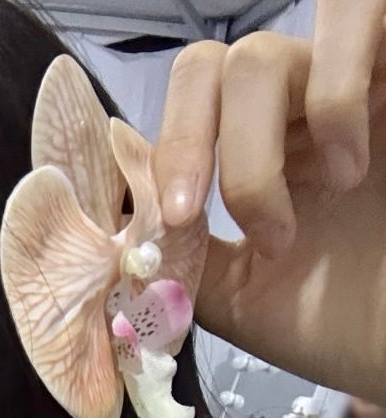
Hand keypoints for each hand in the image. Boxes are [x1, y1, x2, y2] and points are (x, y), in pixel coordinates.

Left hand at [152, 0, 385, 401]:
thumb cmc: (352, 326)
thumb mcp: (244, 302)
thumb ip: (182, 259)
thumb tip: (117, 228)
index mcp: (261, 156)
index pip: (186, 109)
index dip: (156, 154)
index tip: (159, 222)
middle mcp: (301, 114)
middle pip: (212, 70)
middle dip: (186, 145)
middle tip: (192, 213)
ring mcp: (354, 88)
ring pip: (262, 56)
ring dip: (251, 146)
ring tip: (289, 221)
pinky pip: (362, 13)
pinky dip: (332, 92)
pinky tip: (348, 165)